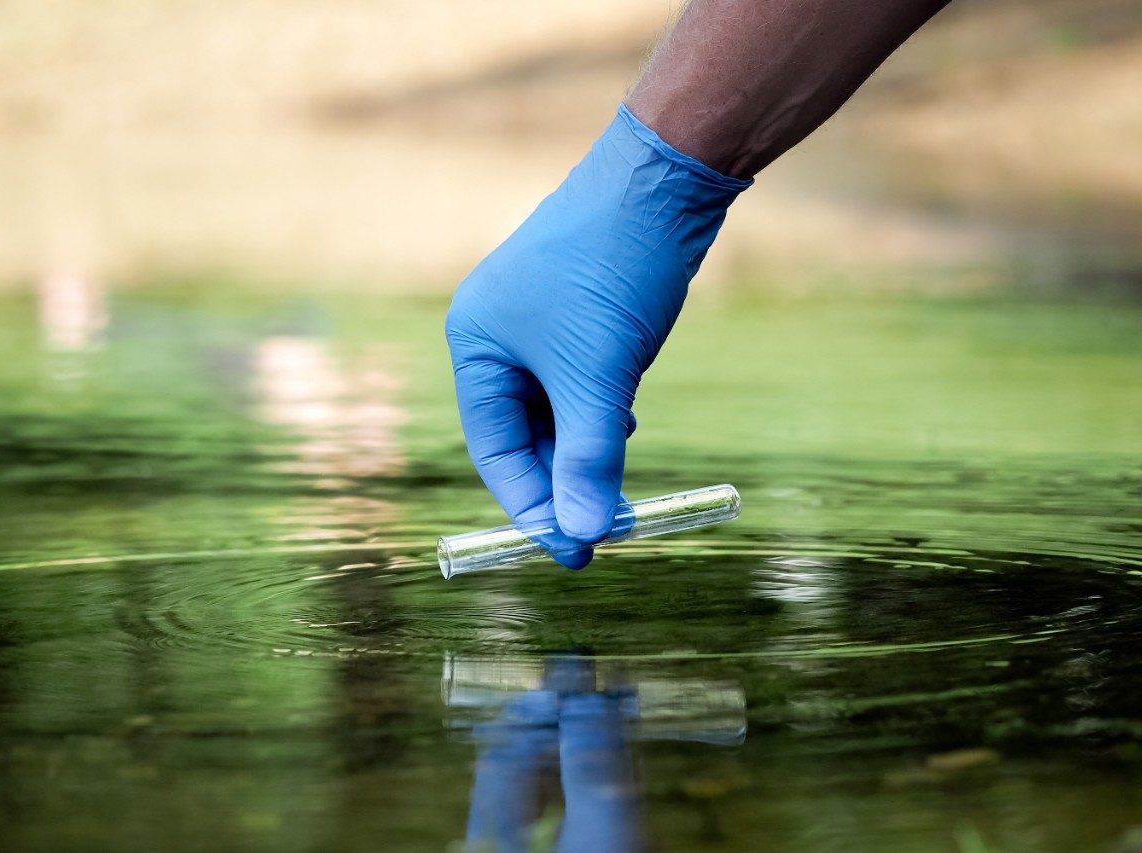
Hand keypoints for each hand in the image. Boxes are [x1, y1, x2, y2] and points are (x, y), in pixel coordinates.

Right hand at [446, 105, 749, 567]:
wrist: (665, 179)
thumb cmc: (613, 270)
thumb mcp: (599, 376)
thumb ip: (590, 458)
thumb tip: (586, 536)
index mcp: (475, 344)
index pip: (494, 450)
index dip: (531, 508)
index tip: (573, 555)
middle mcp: (497, 335)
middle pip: (522, 434)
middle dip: (562, 482)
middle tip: (604, 531)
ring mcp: (539, 322)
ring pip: (555, 410)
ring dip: (585, 449)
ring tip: (619, 485)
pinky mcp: (579, 313)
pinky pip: (579, 382)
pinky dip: (600, 412)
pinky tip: (625, 422)